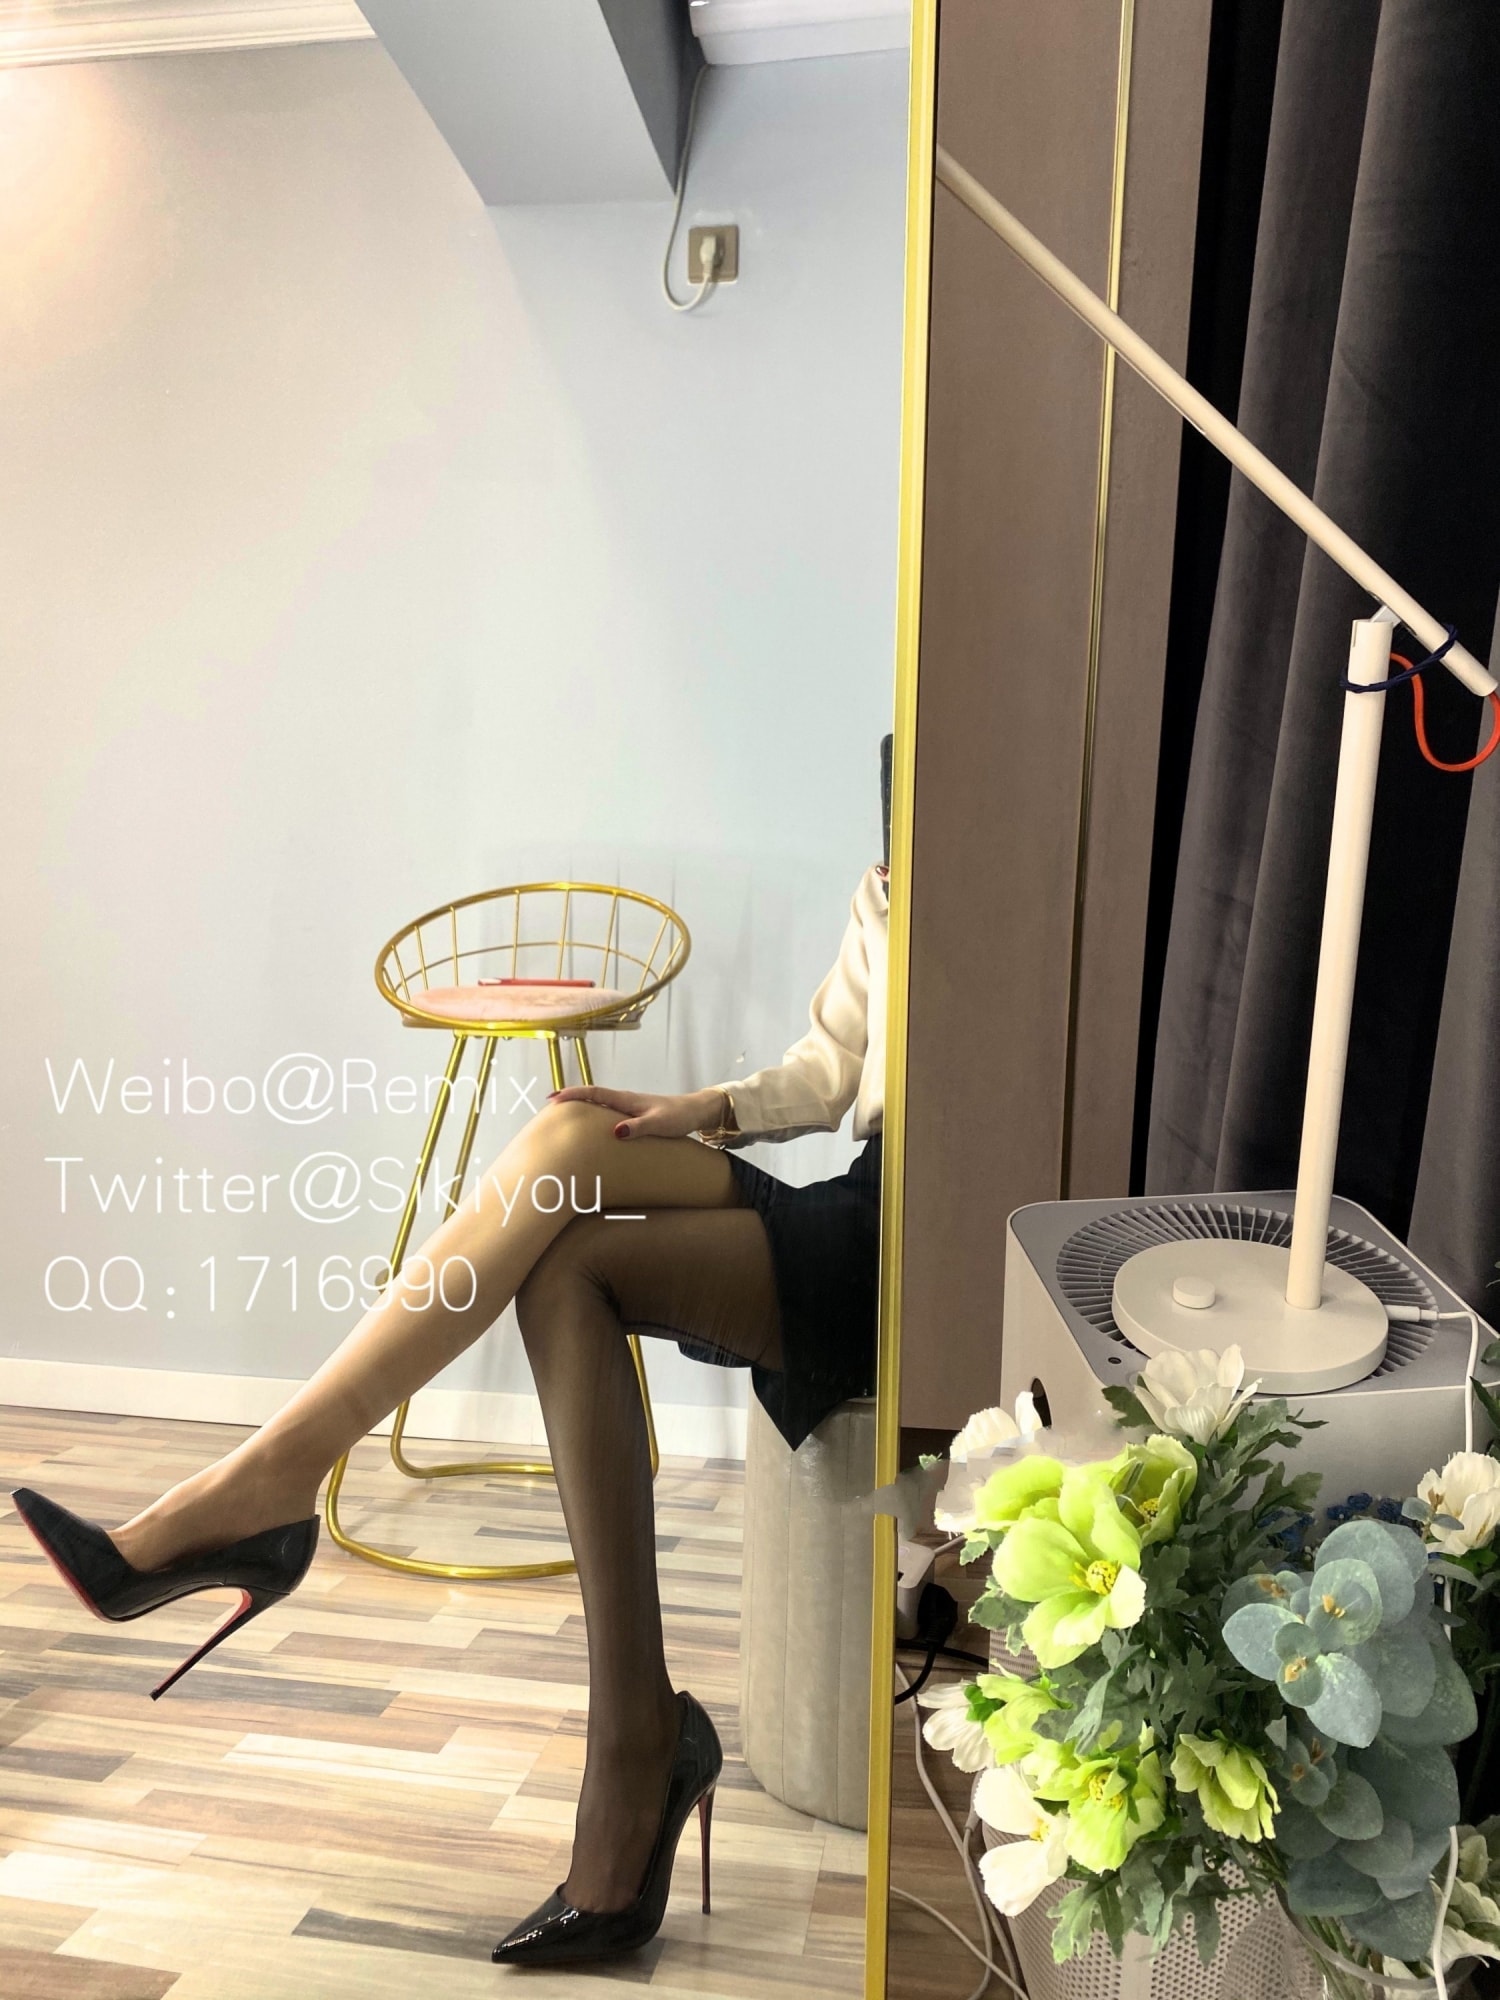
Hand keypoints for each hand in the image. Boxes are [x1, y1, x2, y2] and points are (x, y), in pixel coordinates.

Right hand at [548, 1084, 729, 1141]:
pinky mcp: (633, 1115)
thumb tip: (615, 1132)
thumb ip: (638, 1128)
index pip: (594, 1093)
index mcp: (627, 1100)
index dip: (573, 1095)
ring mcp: (629, 1107)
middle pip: (592, 1096)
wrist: (695, 1112)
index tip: (553, 1098)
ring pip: (599, 1104)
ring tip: (563, 1114)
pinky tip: (592, 1125)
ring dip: (581, 1106)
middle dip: (571, 1098)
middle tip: (549, 1104)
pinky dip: (594, 1114)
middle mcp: (625, 1101)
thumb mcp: (658, 1124)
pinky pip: (608, 1112)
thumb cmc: (678, 1117)